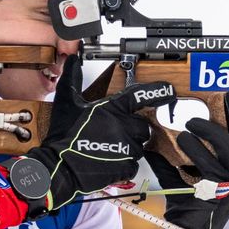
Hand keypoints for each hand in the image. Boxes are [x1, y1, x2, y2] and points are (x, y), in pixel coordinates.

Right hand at [16, 56, 174, 218]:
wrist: (59, 168)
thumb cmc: (64, 137)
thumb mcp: (67, 103)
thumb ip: (72, 78)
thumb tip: (73, 60)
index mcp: (114, 109)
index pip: (142, 96)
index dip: (158, 92)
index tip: (169, 90)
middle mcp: (125, 126)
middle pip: (142, 125)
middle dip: (132, 127)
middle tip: (114, 130)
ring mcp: (128, 148)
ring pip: (139, 144)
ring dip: (128, 145)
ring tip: (107, 146)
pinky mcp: (126, 166)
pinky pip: (134, 163)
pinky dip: (124, 162)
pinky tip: (108, 160)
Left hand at [146, 93, 228, 228]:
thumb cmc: (183, 198)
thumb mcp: (179, 168)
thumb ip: (172, 149)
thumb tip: (153, 127)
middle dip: (223, 123)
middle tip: (197, 115)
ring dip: (210, 135)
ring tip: (188, 125)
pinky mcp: (220, 197)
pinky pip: (212, 170)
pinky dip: (197, 153)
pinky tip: (182, 141)